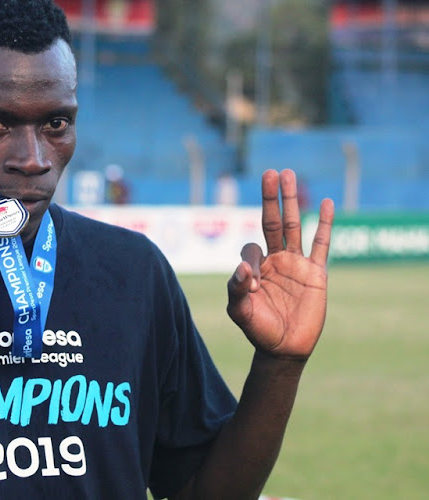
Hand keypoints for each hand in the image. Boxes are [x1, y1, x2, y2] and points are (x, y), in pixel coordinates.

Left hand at [227, 169, 334, 359]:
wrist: (284, 348)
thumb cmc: (258, 329)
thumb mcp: (240, 311)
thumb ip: (236, 290)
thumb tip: (242, 269)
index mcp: (255, 267)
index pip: (251, 249)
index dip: (249, 263)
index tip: (252, 285)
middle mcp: (276, 260)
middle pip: (272, 222)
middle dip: (271, 198)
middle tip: (269, 172)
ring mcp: (296, 264)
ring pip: (294, 225)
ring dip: (292, 201)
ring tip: (288, 175)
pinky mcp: (316, 273)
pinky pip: (322, 243)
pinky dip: (324, 223)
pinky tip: (327, 203)